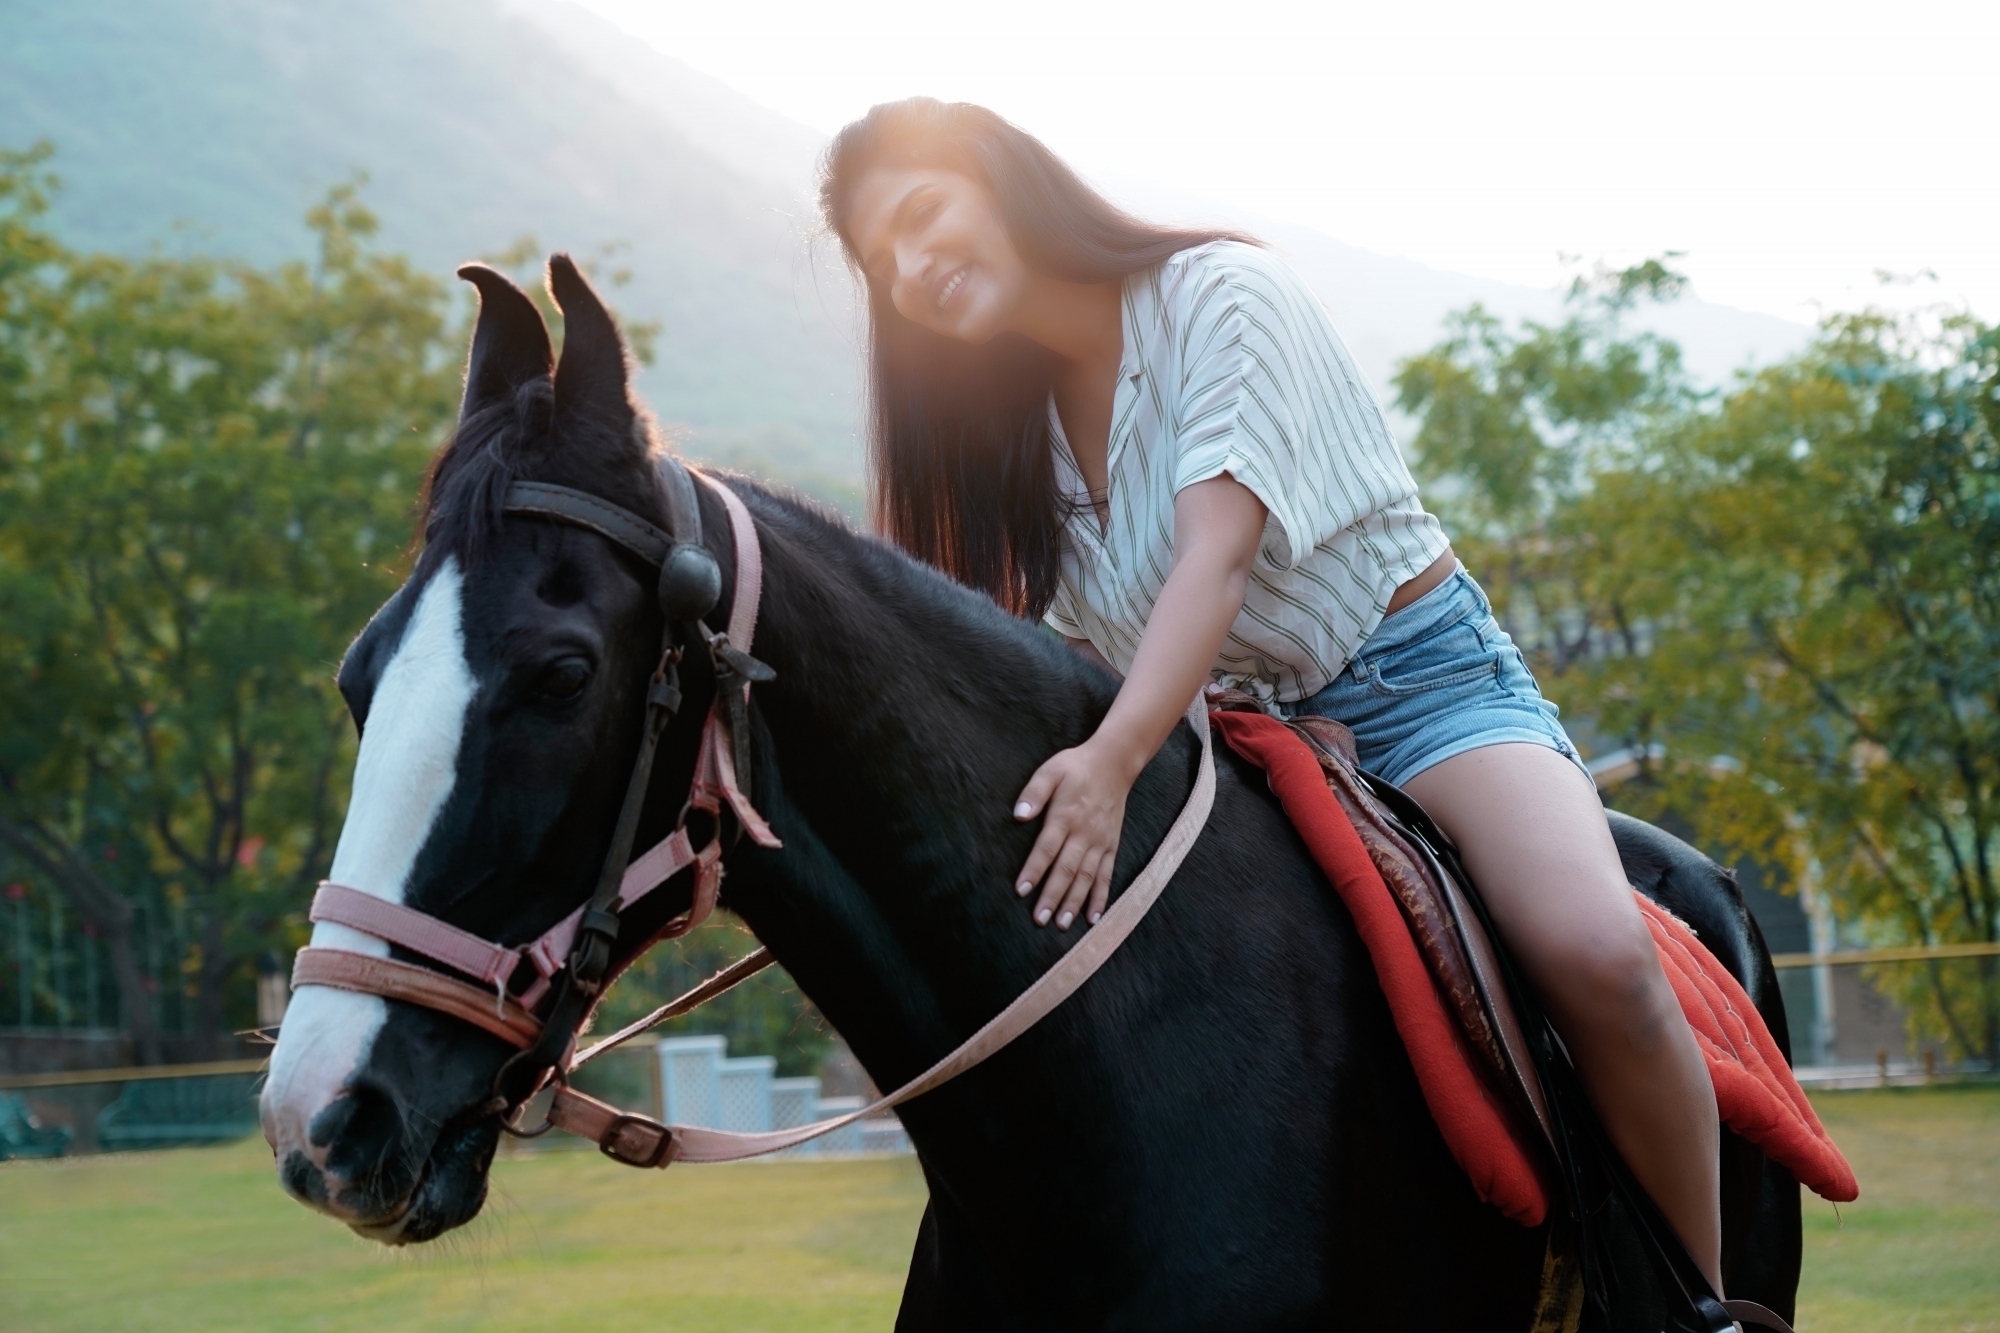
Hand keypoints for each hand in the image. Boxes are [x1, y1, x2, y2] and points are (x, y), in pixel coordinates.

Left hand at [1011, 738, 1138, 930]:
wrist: (1114, 763)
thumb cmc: (1075, 767)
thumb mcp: (1050, 770)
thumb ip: (1034, 792)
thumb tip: (1019, 814)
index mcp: (1066, 815)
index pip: (1047, 848)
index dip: (1034, 870)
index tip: (1021, 890)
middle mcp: (1084, 833)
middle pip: (1067, 869)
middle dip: (1053, 896)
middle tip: (1040, 919)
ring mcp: (1100, 842)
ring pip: (1087, 877)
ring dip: (1075, 902)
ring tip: (1063, 924)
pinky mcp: (1111, 846)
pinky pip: (1107, 875)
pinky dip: (1101, 896)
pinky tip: (1093, 917)